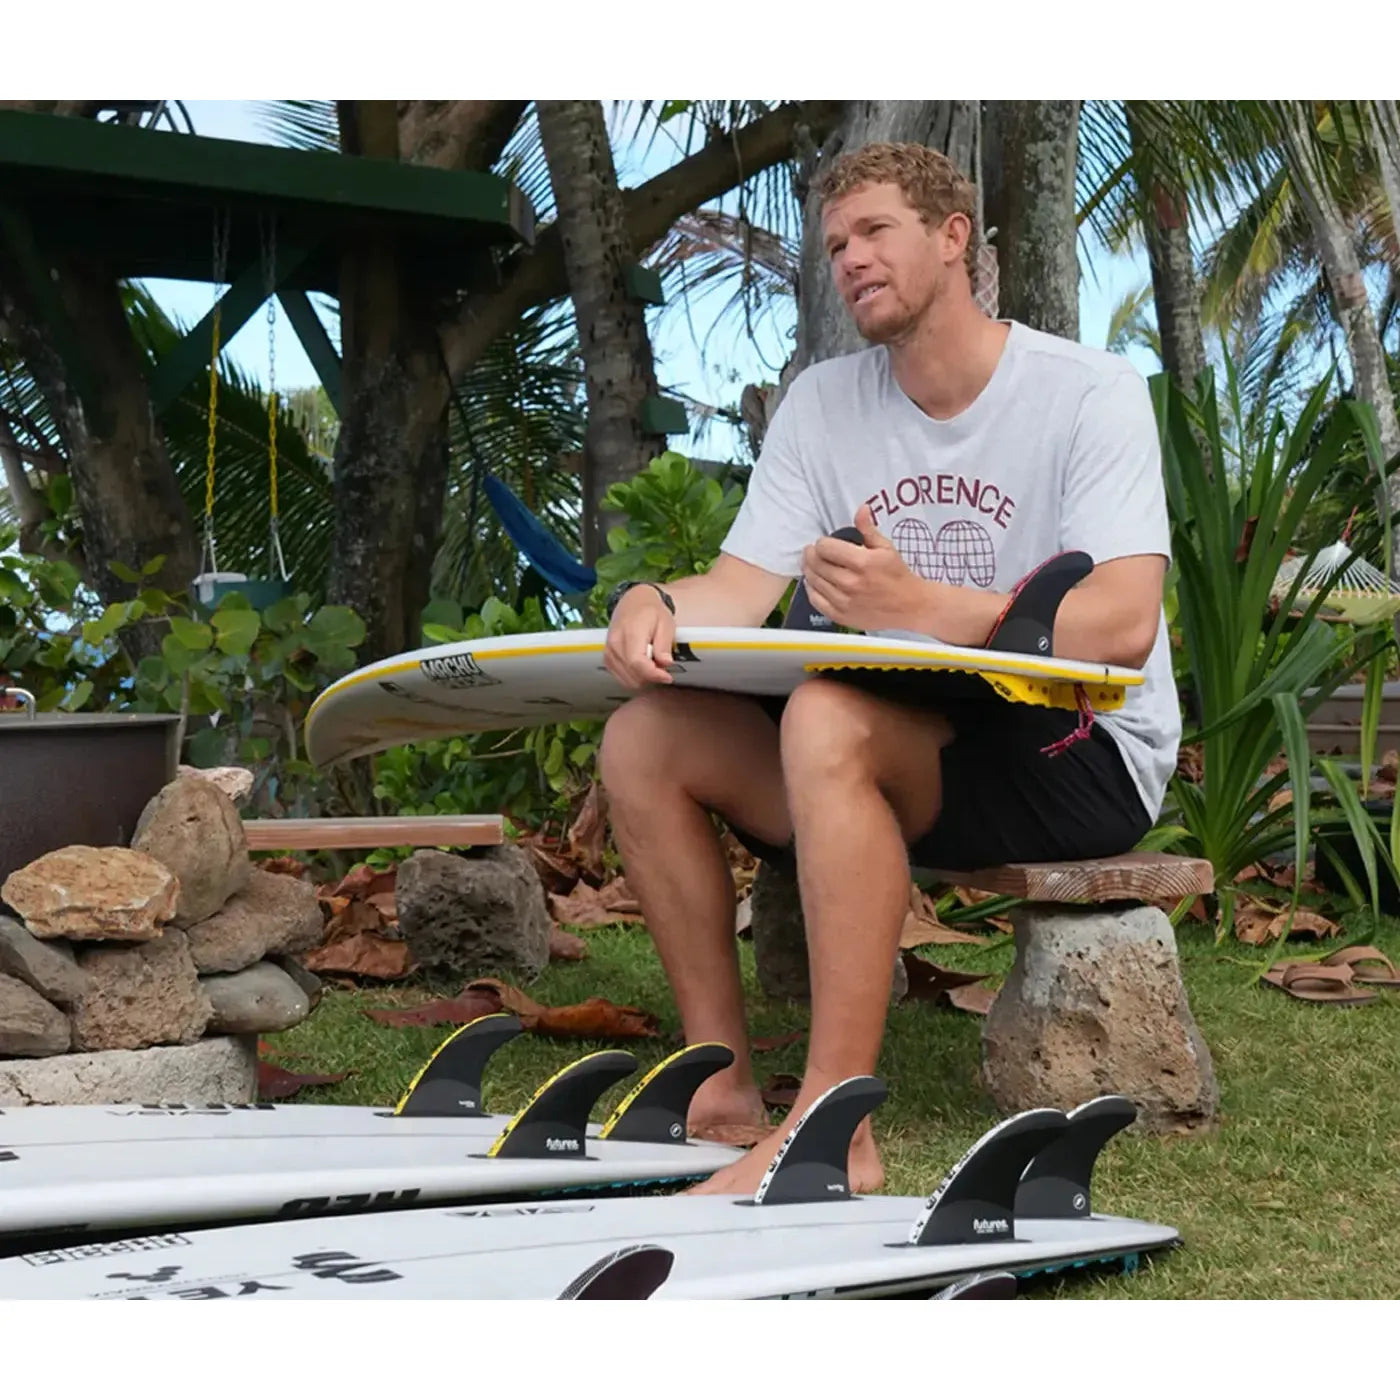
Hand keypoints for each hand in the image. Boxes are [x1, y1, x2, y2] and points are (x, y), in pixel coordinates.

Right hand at [603, 587, 676, 688]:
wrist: (633, 602)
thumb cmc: (650, 611)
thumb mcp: (665, 623)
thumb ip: (664, 645)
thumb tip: (665, 663)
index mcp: (630, 634)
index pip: (637, 663)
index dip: (654, 675)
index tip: (667, 677)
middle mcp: (615, 645)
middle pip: (632, 675)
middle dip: (651, 677)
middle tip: (662, 667)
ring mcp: (609, 653)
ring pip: (627, 680)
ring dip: (643, 679)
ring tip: (653, 665)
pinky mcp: (608, 659)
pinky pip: (622, 678)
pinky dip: (634, 678)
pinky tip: (643, 667)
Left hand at [800, 504, 925, 631]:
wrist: (909, 606)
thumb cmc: (898, 577)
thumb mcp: (886, 548)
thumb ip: (868, 529)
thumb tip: (862, 510)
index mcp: (862, 563)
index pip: (825, 547)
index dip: (822, 542)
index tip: (825, 543)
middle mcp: (851, 583)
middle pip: (815, 563)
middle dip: (811, 554)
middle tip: (813, 551)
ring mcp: (845, 601)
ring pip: (812, 581)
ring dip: (809, 570)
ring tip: (814, 564)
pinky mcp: (841, 616)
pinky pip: (815, 600)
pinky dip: (811, 589)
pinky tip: (815, 582)